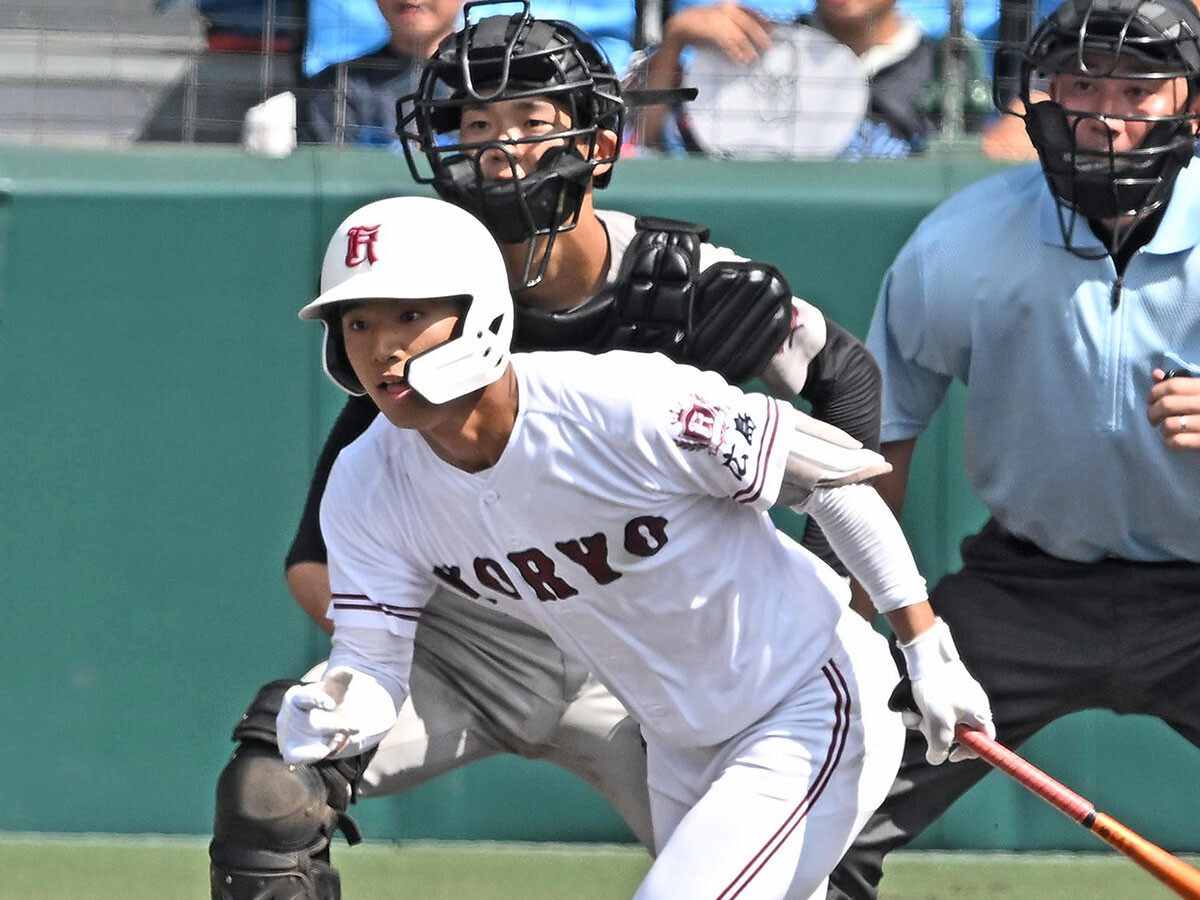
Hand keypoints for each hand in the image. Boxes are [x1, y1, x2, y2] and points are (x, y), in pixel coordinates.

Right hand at [276, 667, 397, 764]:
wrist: (323, 721)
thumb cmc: (329, 700)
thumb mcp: (335, 688)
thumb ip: (341, 679)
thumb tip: (348, 672)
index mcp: (296, 696)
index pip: (303, 698)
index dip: (316, 700)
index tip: (331, 704)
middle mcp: (288, 716)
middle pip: (312, 722)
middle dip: (336, 725)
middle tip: (356, 726)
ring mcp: (288, 735)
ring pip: (307, 740)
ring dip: (328, 740)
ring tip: (341, 737)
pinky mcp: (290, 752)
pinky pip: (295, 757)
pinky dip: (310, 755)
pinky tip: (326, 750)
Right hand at [663, 2, 773, 64]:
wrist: (684, 23)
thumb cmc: (705, 22)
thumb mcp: (722, 17)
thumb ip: (736, 21)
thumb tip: (753, 30)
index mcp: (731, 6)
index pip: (752, 12)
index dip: (764, 21)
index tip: (773, 29)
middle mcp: (728, 11)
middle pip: (749, 25)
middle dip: (760, 36)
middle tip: (768, 46)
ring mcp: (721, 21)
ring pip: (740, 36)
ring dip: (748, 49)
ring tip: (753, 58)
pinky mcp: (714, 32)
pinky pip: (728, 44)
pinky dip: (736, 53)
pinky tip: (741, 59)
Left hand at [897, 619, 993, 764]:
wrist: (926, 652)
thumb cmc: (936, 687)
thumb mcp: (937, 723)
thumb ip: (939, 746)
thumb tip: (936, 758)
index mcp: (980, 714)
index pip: (983, 742)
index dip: (967, 752)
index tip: (950, 755)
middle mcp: (974, 704)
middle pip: (957, 732)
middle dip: (935, 733)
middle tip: (922, 726)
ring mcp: (960, 694)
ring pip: (941, 719)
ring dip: (924, 721)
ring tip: (912, 713)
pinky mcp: (946, 686)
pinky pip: (935, 705)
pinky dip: (922, 708)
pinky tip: (911, 704)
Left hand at [1147, 368, 1199, 450]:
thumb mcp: (1199, 393)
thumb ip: (1180, 384)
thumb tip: (1155, 374)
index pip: (1173, 386)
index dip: (1155, 392)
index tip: (1151, 401)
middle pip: (1167, 404)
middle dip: (1152, 412)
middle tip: (1153, 418)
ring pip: (1169, 424)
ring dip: (1162, 429)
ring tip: (1167, 430)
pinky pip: (1176, 441)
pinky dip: (1169, 441)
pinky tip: (1173, 439)